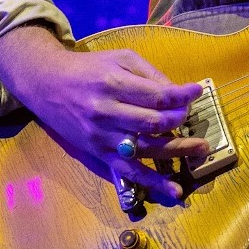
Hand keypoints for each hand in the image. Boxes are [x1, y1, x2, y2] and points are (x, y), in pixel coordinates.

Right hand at [0, 25, 208, 204]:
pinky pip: (129, 171)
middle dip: (180, 123)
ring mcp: (102, 137)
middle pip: (152, 124)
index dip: (182, 96)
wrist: (47, 85)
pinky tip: (174, 190)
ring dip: (176, 151)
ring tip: (200, 151)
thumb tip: (178, 93)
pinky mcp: (99, 154)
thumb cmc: (89, 69)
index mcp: (114, 84)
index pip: (156, 96)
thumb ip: (150, 74)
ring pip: (145, 149)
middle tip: (195, 120)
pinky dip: (153, 183)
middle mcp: (107, 112)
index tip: (198, 91)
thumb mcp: (120, 58)